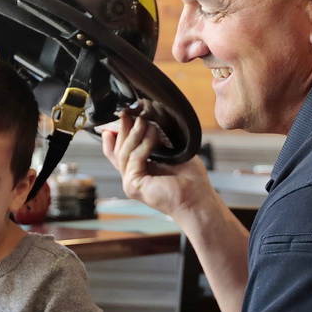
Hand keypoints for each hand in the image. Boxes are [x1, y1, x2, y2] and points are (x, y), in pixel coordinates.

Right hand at [101, 112, 215, 218]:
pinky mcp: (134, 185)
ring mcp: (130, 183)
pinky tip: (153, 134)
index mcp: (137, 170)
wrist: (197, 199)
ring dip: (135, 133)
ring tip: (145, 121)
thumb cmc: (189, 180)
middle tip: (128, 112)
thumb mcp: (171, 152)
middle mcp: (131, 177)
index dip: (114, 134)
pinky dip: (143, 144)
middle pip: (117, 149)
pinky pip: (134, 159)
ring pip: (124, 152)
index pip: (116, 152)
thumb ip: (156, 140)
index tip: (120, 116)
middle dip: (123, 128)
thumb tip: (147, 120)